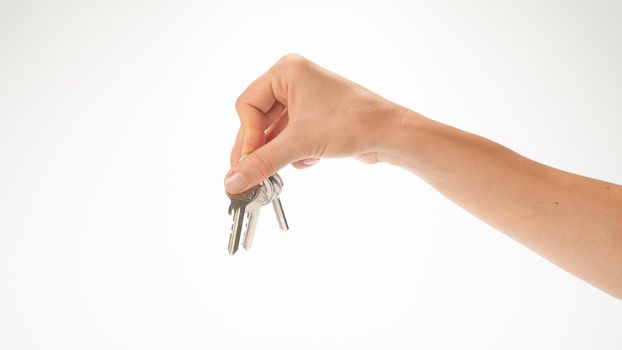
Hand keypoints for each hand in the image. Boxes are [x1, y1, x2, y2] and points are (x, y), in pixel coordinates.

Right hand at [224, 54, 403, 192]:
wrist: (391, 134)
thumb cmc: (353, 123)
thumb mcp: (300, 144)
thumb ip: (263, 162)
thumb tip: (233, 180)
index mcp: (286, 72)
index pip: (246, 105)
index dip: (246, 136)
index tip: (248, 162)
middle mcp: (293, 80)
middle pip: (257, 119)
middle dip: (261, 148)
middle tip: (251, 175)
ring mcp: (305, 98)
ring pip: (274, 131)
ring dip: (281, 152)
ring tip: (287, 167)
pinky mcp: (315, 116)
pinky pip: (290, 136)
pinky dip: (296, 151)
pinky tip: (311, 159)